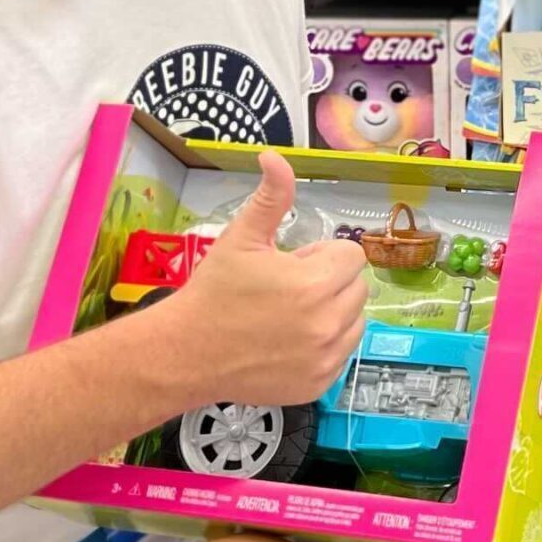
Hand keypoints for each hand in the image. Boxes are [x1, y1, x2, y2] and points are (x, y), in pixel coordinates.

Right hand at [156, 152, 368, 406]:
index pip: (350, 257)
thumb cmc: (213, 293)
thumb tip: (275, 158)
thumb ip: (270, 197)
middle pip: (356, 288)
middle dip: (329, 282)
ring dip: (333, 313)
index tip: (291, 265)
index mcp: (315, 284)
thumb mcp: (241, 238)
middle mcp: (327, 323)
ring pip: (355, 321)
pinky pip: (342, 354)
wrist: (185, 353)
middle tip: (287, 289)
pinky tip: (290, 341)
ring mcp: (325, 358)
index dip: (320, 256)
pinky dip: (325, 346)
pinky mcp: (319, 383)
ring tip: (290, 315)